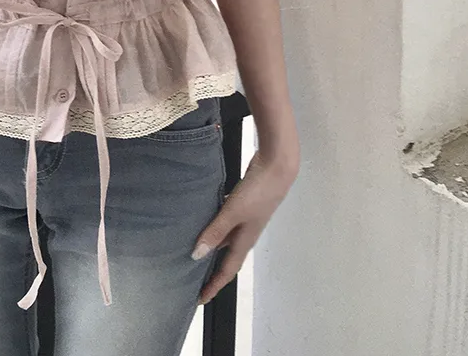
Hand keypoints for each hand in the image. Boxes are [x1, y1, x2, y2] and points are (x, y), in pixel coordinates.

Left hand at [192, 149, 298, 305]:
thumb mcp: (233, 212)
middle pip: (225, 258)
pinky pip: (224, 221)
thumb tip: (196, 255)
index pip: (226, 270)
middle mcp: (245, 234)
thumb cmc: (258, 192)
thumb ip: (215, 231)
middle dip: (210, 270)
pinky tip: (202, 219)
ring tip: (192, 249)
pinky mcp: (243, 205)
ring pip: (224, 238)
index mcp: (244, 241)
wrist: (276, 167)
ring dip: (210, 246)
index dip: (213, 286)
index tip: (199, 299)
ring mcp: (245, 219)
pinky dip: (213, 226)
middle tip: (191, 278)